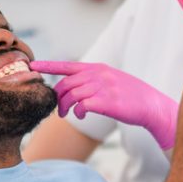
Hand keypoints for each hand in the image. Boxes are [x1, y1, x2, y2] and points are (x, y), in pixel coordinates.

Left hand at [30, 60, 178, 149]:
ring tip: (67, 116)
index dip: (48, 66)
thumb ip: (92, 79)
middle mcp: (98, 75)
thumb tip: (73, 87)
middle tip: (58, 111)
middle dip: (57, 98)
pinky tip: (82, 116)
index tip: (32, 65)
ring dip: (64, 108)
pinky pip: (82, 105)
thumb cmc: (130, 95)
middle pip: (65, 84)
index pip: (67, 65)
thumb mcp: (111, 80)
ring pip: (71, 95)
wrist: (151, 105)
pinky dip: (78, 112)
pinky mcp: (107, 102)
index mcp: (97, 68)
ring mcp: (103, 87)